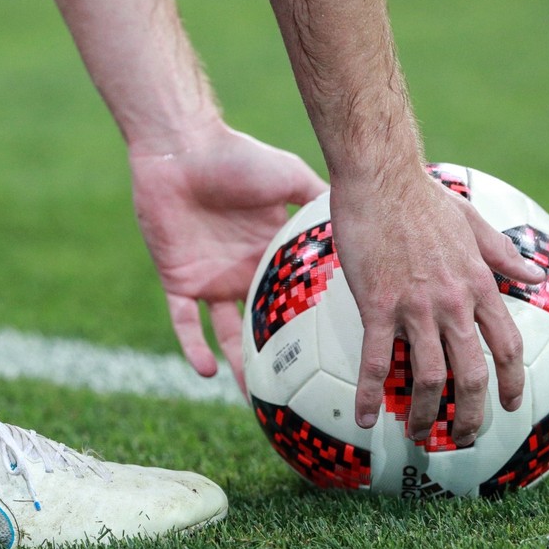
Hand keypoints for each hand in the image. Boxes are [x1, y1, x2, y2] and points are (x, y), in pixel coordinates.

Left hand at [131, 122, 327, 392]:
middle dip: (281, 358)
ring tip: (256, 400)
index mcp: (271, 253)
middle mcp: (243, 272)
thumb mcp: (292, 178)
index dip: (314, 321)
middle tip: (306, 389)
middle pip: (265, 326)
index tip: (338, 344)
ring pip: (227, 335)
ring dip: (239, 366)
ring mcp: (210, 280)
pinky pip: (185, 324)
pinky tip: (209, 372)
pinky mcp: (178, 281)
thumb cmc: (238, 157)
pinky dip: (194, 347)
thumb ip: (322, 199)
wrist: (184, 148)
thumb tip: (370, 211)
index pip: (296, 296)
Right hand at [331, 165, 546, 444]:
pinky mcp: (378, 306)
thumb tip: (535, 274)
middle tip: (463, 437)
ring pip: (429, 377)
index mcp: (478, 285)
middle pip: (471, 374)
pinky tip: (365, 418)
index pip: (505, 345)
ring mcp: (415, 307)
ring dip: (425, 414)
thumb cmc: (422, 198)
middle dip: (470, 415)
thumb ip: (503, 254)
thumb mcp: (474, 224)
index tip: (512, 405)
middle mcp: (454, 303)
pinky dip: (371, 394)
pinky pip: (377, 360)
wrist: (381, 180)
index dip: (512, 381)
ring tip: (417, 435)